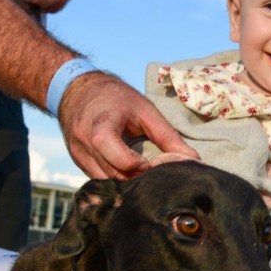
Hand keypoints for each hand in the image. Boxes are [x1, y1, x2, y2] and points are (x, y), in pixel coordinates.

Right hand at [58, 72, 198, 178]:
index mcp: (101, 125)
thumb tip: (193, 159)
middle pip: (113, 173)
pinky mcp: (77, 161)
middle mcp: (84, 142)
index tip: (153, 165)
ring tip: (144, 175)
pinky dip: (115, 178)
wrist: (76, 88)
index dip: (138, 165)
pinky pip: (98, 177)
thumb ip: (167, 136)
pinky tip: (129, 173)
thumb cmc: (114, 96)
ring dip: (126, 182)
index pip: (117, 156)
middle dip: (137, 178)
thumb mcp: (144, 110)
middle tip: (156, 176)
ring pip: (105, 180)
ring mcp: (78, 154)